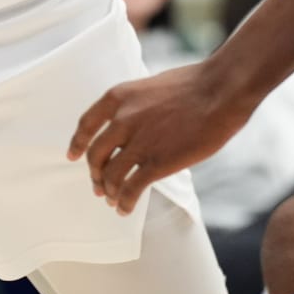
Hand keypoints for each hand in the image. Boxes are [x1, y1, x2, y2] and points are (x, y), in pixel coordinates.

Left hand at [67, 62, 252, 214]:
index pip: (86, 124)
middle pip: (95, 155)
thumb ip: (136, 106)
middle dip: (94, 174)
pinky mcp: (157, 163)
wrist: (220, 91)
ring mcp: (138, 143)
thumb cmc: (194, 84)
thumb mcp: (152, 86)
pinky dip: (124, 202)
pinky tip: (125, 209)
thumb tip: (132, 125)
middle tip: (98, 185)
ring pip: (110, 176)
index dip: (77, 143)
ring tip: (112, 200)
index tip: (73, 156)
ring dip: (108, 191)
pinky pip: (131, 189)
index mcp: (119, 97)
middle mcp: (122, 120)